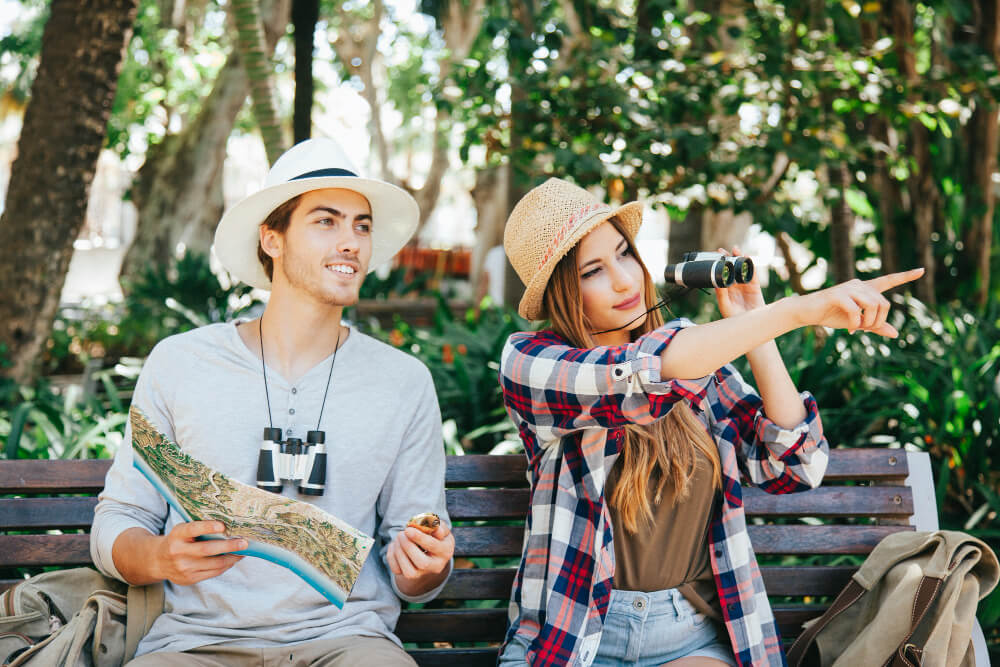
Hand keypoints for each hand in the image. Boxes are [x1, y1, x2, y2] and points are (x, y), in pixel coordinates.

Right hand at [152, 521, 245, 585]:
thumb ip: (199, 529)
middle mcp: (178, 552)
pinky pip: (213, 572)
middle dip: (229, 546)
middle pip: (207, 549)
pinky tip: (233, 560)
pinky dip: (226, 566)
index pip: (193, 529)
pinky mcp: (189, 579)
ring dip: (232, 558)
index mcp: (177, 535)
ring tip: (243, 551)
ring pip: (214, 564)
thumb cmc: (178, 541)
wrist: (158, 561)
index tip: (222, 526)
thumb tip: (229, 528)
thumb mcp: (182, 531)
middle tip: (244, 543)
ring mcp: (183, 568)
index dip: (207, 527)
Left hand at [386, 523, 453, 592]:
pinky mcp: (409, 576)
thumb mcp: (441, 528)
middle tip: (401, 534)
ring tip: (399, 537)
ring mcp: (422, 574)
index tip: (408, 529)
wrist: (430, 551)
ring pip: (409, 571)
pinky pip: (397, 570)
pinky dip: (392, 556)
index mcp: (446, 552)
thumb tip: (433, 526)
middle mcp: (436, 566)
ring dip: (399, 551)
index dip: (420, 538)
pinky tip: (395, 545)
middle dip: (408, 547)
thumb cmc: (435, 536)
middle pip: (422, 563)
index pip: (433, 546)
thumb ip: (438, 525)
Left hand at [714, 246, 764, 316]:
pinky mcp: (754, 286)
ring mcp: (745, 285)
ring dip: (739, 258)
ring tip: (735, 249)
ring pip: (742, 269)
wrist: (751, 325)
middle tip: (722, 251)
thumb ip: (721, 295)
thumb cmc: (735, 319)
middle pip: (731, 268)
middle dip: (728, 259)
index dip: (719, 265)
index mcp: (726, 290)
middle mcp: (734, 286)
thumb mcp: (725, 306)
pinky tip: (747, 257)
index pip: (722, 274)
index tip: (716, 256)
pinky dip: (751, 265)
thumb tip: (717, 283)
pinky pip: (752, 274)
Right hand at [793, 268, 924, 336]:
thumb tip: (895, 333)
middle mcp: (859, 285)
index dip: (906, 276)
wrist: (807, 312)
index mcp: (865, 289)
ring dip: (867, 323)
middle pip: (884, 303)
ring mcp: (848, 288)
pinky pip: (856, 311)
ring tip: (855, 328)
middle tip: (864, 329)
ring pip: (873, 306)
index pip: (889, 280)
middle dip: (878, 321)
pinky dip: (855, 323)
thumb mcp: (857, 323)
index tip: (922, 270)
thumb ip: (875, 326)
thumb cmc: (831, 315)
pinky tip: (849, 329)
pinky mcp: (837, 295)